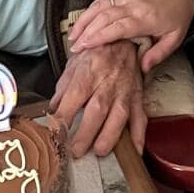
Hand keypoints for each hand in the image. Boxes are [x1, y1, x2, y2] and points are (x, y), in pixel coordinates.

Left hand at [49, 41, 145, 156]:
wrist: (124, 41)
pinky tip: (135, 151)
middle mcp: (107, 83)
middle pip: (97, 110)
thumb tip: (53, 110)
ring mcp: (124, 92)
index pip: (74, 96)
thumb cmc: (97, 53)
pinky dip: (139, 136)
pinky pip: (140, 118)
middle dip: (86, 133)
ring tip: (99, 152)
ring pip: (119, 116)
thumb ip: (63, 88)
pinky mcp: (137, 97)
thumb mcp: (74, 64)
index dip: (64, 115)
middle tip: (75, 151)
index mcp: (88, 73)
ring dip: (109, 136)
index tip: (55, 132)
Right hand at [68, 0, 193, 71]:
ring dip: (84, 21)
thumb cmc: (178, 13)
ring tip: (73, 36)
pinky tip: (82, 20)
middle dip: (86, 32)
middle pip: (103, 17)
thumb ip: (158, 54)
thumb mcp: (175, 38)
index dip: (99, 36)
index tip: (85, 47)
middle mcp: (133, 4)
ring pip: (99, 6)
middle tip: (75, 47)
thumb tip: (143, 68)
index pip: (117, 27)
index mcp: (145, 18)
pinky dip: (90, 9)